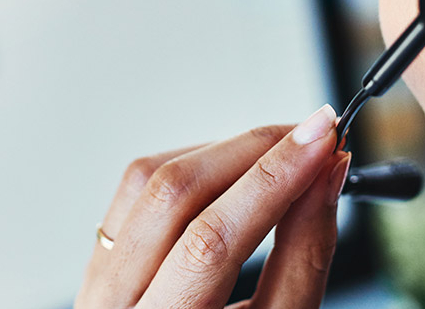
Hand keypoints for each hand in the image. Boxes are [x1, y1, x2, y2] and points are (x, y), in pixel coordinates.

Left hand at [75, 105, 349, 308]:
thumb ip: (304, 255)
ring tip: (285, 149)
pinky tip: (237, 166)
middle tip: (315, 132)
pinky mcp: (102, 254)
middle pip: (175, 194)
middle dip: (255, 150)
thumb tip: (326, 176)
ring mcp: (98, 278)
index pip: (212, 240)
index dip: (275, 178)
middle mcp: (113, 305)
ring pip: (150, 177)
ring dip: (226, 149)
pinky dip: (194, 162)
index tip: (324, 139)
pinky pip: (139, 186)